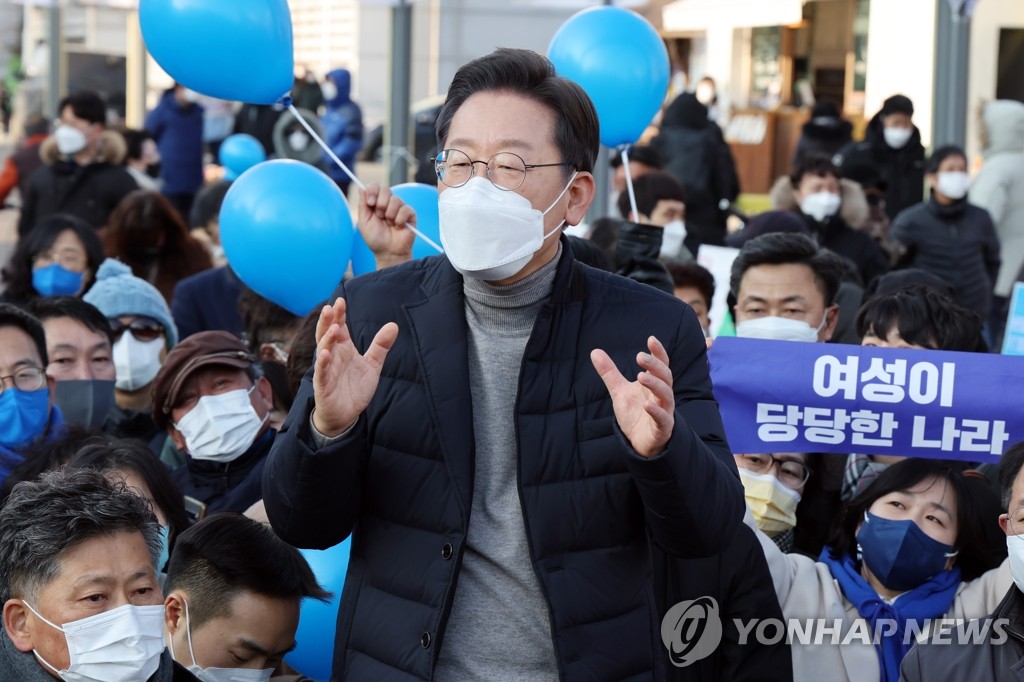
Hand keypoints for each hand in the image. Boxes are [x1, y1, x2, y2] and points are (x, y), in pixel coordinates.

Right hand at [311, 298, 398, 435]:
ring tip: (333, 329)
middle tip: (331, 308)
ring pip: (323, 351)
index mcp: (343, 349)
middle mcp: (333, 356)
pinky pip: (321, 373)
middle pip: (327, 335)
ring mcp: (326, 370)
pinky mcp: (324, 386)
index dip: (339, 315)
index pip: (339, 327)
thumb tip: (393, 325)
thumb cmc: (355, 387)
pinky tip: (325, 354)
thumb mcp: (372, 365)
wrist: (346, 415)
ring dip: (327, 339)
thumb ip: (380, 346)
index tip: (341, 301)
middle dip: (328, 321)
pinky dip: (322, 363)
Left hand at [358, 183, 416, 268]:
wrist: (388, 252)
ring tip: (389, 224)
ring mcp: (400, 208)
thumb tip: (361, 188)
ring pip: (396, 200)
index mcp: (376, 202)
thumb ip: (363, 205)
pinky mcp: (410, 214)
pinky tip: (398, 227)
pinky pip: (405, 209)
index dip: (373, 191)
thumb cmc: (375, 239)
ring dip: (389, 215)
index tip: (370, 203)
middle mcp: (388, 203)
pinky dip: (399, 220)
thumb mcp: (364, 222)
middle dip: (381, 204)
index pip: (375, 186)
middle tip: (380, 217)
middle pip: (386, 189)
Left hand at [591, 336, 674, 457]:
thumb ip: (610, 372)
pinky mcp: (662, 428)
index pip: (661, 364)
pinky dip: (656, 411)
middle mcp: (662, 395)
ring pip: (666, 395)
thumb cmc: (634, 412)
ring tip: (640, 376)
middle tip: (640, 356)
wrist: (639, 441)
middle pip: (665, 376)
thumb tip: (595, 351)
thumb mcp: (619, 391)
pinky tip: (647, 404)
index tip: (651, 339)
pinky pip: (662, 418)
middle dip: (655, 365)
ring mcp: (665, 411)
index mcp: (654, 384)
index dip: (658, 352)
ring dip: (655, 384)